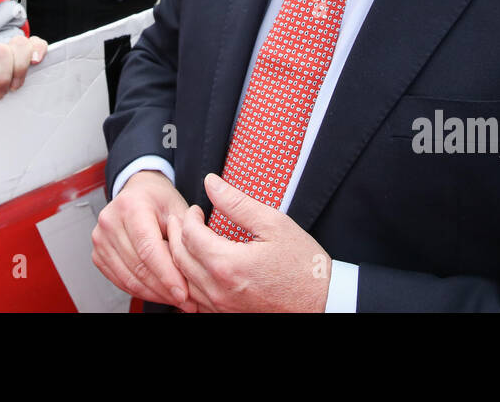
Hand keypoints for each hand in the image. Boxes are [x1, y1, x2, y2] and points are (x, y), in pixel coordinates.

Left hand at [0, 34, 46, 99]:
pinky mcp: (30, 50)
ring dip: (19, 67)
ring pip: (19, 44)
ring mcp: (13, 48)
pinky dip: (38, 50)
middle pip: (0, 51)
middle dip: (2, 75)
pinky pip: (37, 42)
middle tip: (0, 95)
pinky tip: (36, 62)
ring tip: (16, 87)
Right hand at [91, 170, 194, 309]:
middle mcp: (110, 220)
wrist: (139, 191)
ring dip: (154, 294)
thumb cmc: (159, 200)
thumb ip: (186, 237)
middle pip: (138, 266)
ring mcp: (100, 238)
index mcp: (132, 205)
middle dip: (164, 289)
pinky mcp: (98, 254)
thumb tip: (196, 270)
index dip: (166, 274)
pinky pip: (120, 281)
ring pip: (128, 278)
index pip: (148, 248)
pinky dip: (141, 291)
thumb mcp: (179, 209)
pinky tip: (159, 293)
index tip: (183, 292)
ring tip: (176, 299)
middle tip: (187, 301)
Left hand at [166, 173, 330, 311]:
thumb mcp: (273, 224)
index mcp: (228, 264)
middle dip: (176, 234)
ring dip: (178, 257)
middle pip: (179, 258)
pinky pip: (195, 300)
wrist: (322, 302)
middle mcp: (219, 290)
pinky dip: (188, 281)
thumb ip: (237, 202)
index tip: (197, 209)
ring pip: (183, 281)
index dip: (189, 218)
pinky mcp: (226, 316)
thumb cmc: (303, 265)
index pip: (190, 236)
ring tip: (185, 240)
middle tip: (183, 220)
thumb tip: (211, 183)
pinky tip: (195, 269)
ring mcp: (221, 307)